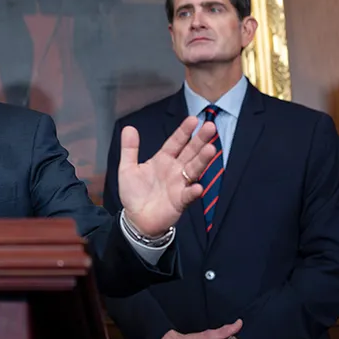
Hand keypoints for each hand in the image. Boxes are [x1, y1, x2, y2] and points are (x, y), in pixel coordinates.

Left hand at [118, 116, 215, 235]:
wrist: (136, 219)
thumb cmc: (134, 193)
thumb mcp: (127, 168)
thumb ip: (129, 149)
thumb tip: (128, 127)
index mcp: (163, 160)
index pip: (175, 142)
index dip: (184, 131)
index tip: (194, 119)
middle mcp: (174, 170)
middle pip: (190, 152)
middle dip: (200, 140)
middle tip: (210, 127)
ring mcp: (179, 184)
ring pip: (194, 169)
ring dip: (203, 159)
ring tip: (211, 148)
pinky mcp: (180, 201)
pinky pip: (188, 195)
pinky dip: (193, 191)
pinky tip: (197, 187)